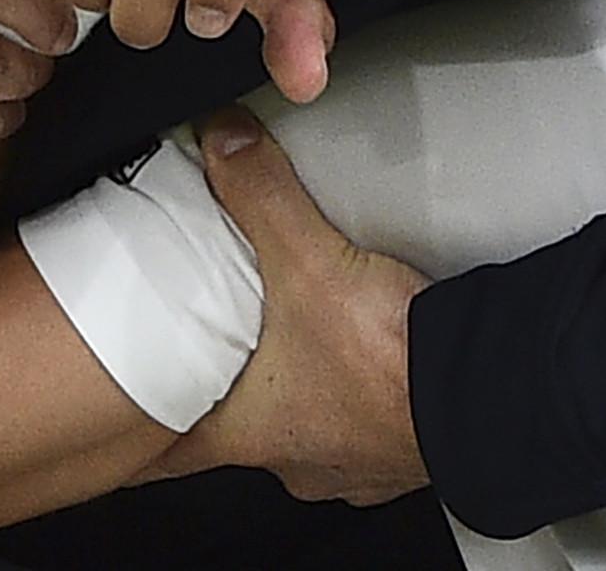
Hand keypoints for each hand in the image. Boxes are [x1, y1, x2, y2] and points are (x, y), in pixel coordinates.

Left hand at [145, 109, 428, 503]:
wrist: (488, 397)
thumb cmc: (392, 364)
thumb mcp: (309, 261)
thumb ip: (259, 194)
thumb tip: (223, 140)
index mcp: (248, 431)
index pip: (166, 453)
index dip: (138, 438)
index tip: (118, 427)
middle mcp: (293, 459)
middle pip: (236, 436)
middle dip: (226, 395)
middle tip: (217, 357)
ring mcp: (348, 464)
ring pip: (301, 434)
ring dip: (295, 398)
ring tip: (296, 350)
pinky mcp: (397, 454)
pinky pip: (361, 431)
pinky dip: (355, 402)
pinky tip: (367, 366)